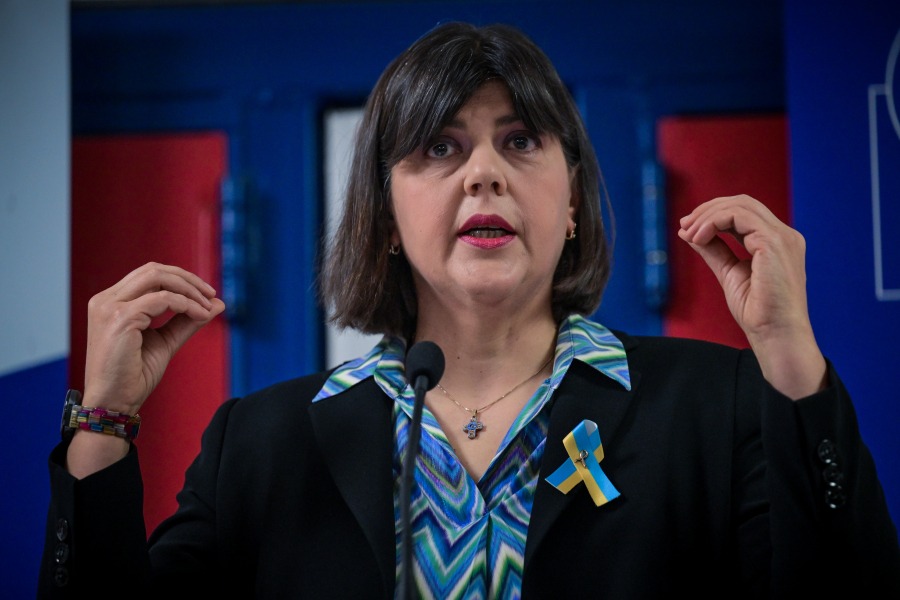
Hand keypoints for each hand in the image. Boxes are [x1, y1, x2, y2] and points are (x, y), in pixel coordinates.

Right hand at [82, 262, 225, 414]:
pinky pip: (163, 299)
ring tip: (207, 306)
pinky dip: (186, 304)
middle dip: (188, 279)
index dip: (181, 279)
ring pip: (157, 277)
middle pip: (153, 269)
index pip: (149, 274)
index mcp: (111, 302)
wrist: (114, 403)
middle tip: (211, 295)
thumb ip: (187, 320)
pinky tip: (199, 315)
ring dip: (189, 289)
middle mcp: (106, 300)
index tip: (206, 295)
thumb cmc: (134, 376)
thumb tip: (217, 303)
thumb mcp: (165, 341)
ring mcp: (110, 307)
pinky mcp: (120, 318)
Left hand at [677, 195, 825, 398]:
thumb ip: (714, 249)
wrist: (775, 334)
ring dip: (708, 215)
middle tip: (684, 224)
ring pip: (740, 205)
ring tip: (689, 232)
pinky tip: (699, 238)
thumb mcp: (729, 272)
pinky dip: (714, 222)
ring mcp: (782, 237)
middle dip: (708, 209)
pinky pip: (739, 216)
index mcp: (776, 242)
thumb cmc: (758, 312)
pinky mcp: (774, 243)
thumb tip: (689, 232)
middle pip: (743, 202)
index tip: (688, 227)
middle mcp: (784, 235)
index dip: (714, 214)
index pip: (745, 212)